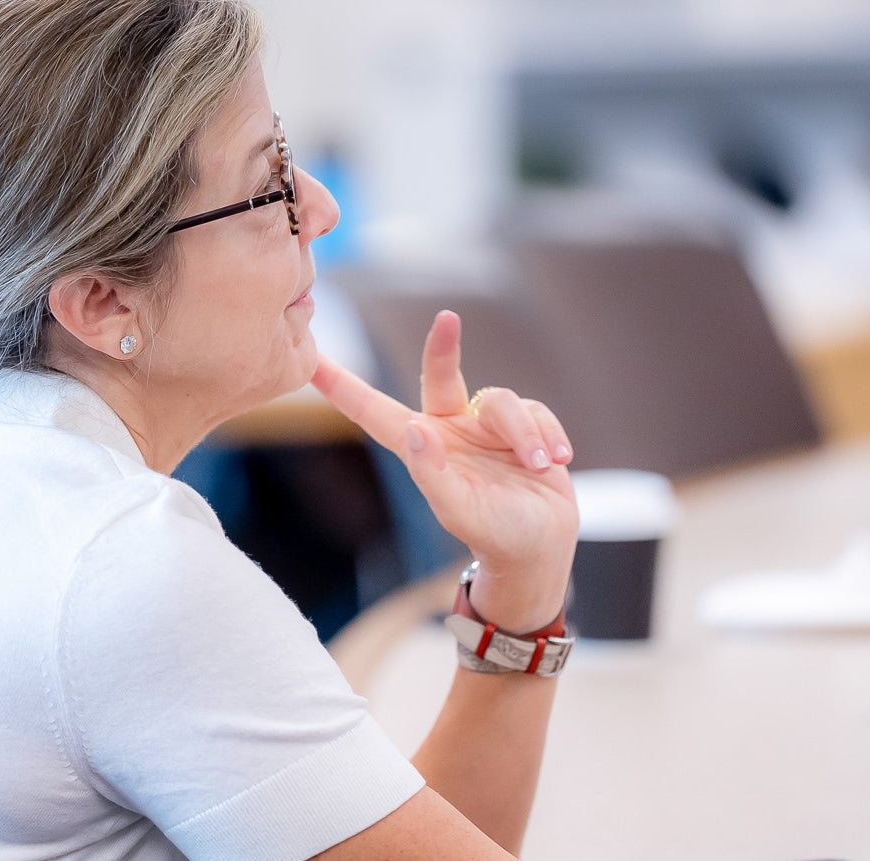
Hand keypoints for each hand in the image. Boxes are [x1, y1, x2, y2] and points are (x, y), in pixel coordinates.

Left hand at [312, 310, 578, 631]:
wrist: (541, 548)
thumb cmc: (494, 535)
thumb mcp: (460, 510)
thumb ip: (435, 473)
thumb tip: (415, 428)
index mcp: (422, 449)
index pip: (373, 411)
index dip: (342, 386)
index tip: (312, 357)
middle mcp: (450, 430)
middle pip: (440, 375)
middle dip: (442, 347)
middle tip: (447, 319)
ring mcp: (487, 427)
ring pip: (503, 402)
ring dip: (525, 434)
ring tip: (540, 466)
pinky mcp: (525, 427)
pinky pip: (535, 412)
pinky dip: (548, 435)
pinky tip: (558, 460)